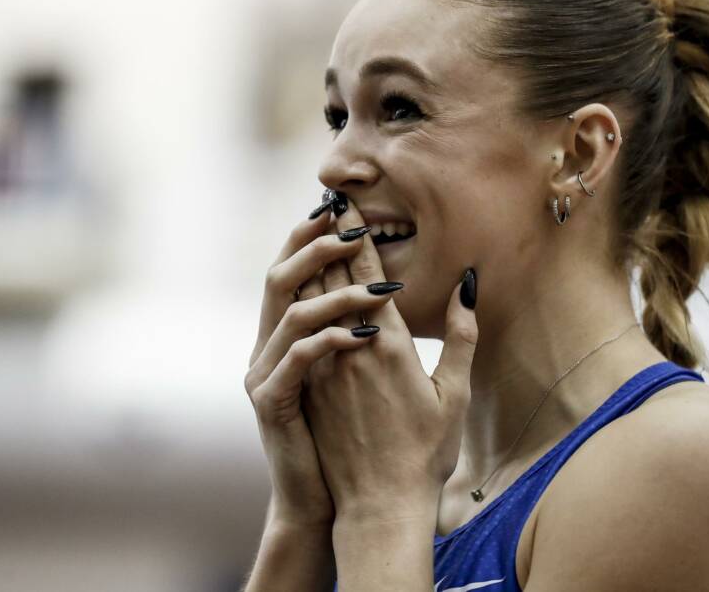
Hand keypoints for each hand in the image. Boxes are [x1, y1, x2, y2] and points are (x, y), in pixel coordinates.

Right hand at [245, 195, 396, 528]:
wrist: (335, 502)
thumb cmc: (363, 441)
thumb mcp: (374, 378)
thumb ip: (391, 328)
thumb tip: (440, 283)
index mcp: (295, 336)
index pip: (303, 271)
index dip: (319, 236)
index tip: (348, 207)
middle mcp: (274, 346)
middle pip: (285, 277)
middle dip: (317, 245)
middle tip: (352, 223)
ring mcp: (267, 372)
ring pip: (291, 311)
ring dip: (335, 292)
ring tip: (378, 286)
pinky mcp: (272, 401)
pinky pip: (298, 359)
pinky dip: (329, 339)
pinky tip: (366, 334)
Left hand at [303, 193, 479, 522]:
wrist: (380, 503)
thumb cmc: (426, 452)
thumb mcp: (455, 393)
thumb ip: (461, 336)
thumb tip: (467, 284)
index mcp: (390, 342)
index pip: (368, 273)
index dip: (356, 235)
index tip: (345, 203)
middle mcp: (352, 347)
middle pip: (333, 277)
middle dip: (328, 237)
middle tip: (321, 202)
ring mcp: (325, 365)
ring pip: (310, 300)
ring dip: (309, 263)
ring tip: (306, 233)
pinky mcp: (309, 385)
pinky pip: (298, 331)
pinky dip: (297, 301)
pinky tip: (295, 287)